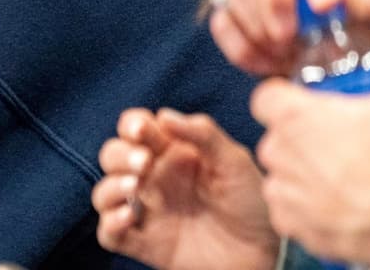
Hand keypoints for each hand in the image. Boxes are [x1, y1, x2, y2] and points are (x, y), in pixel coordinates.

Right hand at [93, 108, 277, 269]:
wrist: (266, 253)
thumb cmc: (251, 203)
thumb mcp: (234, 161)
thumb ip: (203, 134)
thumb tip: (164, 115)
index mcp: (171, 153)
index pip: (135, 129)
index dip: (131, 124)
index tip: (141, 129)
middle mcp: (154, 179)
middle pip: (112, 156)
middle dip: (120, 155)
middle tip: (144, 162)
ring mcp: (147, 211)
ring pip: (104, 193)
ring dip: (111, 187)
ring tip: (135, 188)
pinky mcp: (145, 244)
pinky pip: (110, 234)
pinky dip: (110, 223)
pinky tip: (129, 218)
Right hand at [209, 0, 369, 76]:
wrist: (342, 51)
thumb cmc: (362, 25)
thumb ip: (361, 6)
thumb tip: (334, 2)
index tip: (325, 7)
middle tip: (287, 36)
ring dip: (257, 27)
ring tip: (284, 54)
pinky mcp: (233, 10)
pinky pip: (221, 22)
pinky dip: (241, 47)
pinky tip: (268, 63)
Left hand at [251, 70, 369, 266]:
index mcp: (293, 116)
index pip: (266, 98)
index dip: (284, 101)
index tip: (302, 108)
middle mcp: (278, 150)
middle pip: (278, 137)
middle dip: (302, 141)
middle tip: (336, 146)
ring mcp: (280, 187)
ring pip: (283, 173)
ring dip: (303, 175)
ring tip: (338, 178)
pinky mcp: (286, 220)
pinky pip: (288, 208)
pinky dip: (305, 208)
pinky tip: (332, 204)